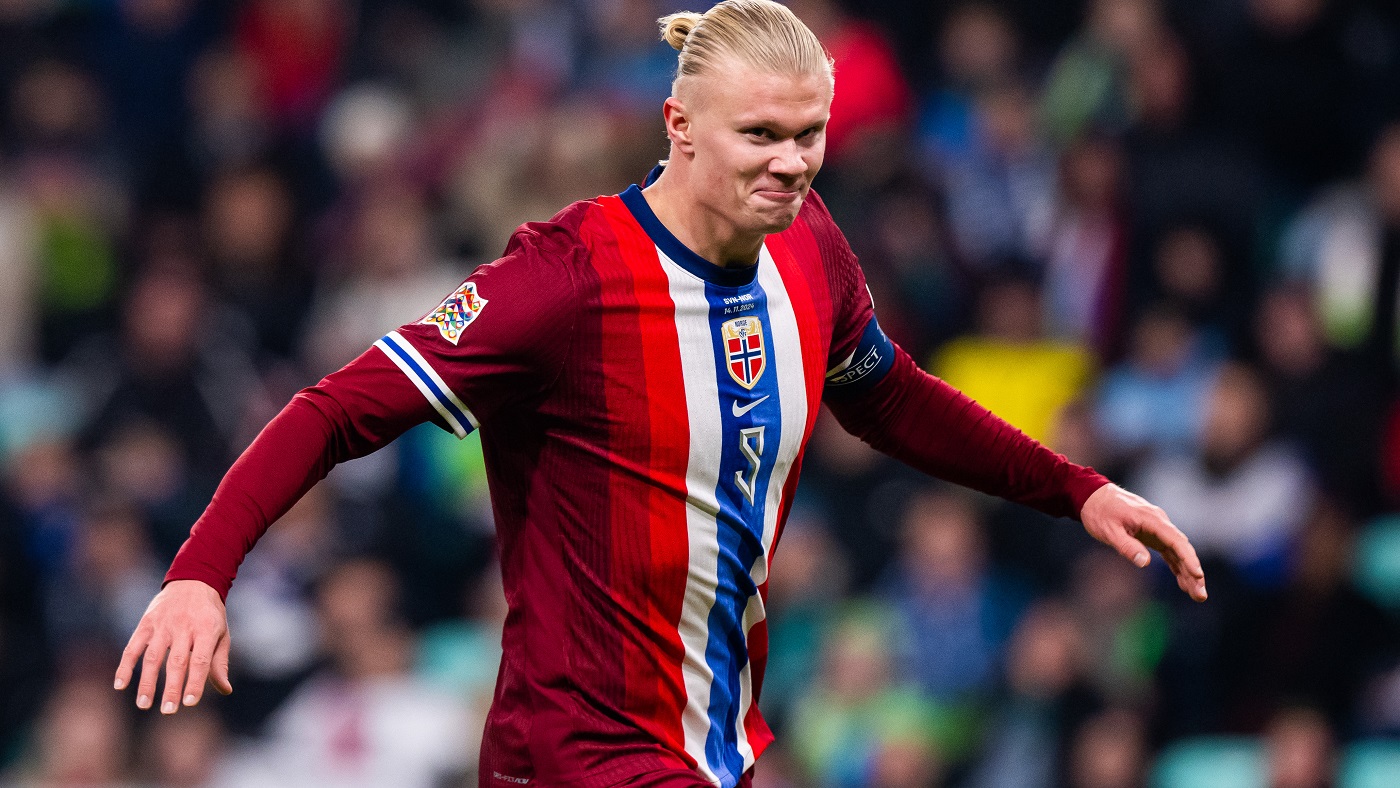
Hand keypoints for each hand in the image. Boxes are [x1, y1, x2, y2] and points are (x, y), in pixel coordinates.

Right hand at [114, 579, 232, 712]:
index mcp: (206, 629)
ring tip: (144, 705)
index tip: (190, 703)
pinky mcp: (146, 623)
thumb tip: (225, 690)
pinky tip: (120, 684)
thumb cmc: (210, 615)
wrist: (194, 581)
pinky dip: (125, 665)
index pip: (200, 660)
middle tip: (168, 711)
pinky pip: (133, 646)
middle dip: (171, 688)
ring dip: (147, 682)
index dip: (195, 682)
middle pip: (176, 662)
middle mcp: (184, 627)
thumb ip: (218, 663)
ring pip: (153, 657)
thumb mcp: (221, 634)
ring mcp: (163, 624)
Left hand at [1080, 483, 1206, 601]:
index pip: (1176, 541)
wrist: (1094, 496)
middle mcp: (1160, 523)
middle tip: (1201, 596)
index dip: (1188, 559)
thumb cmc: (1100, 512)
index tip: (1197, 575)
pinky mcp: (1153, 534)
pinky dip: (1177, 567)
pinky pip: (1170, 552)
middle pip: (1182, 549)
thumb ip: (1127, 545)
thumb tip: (1144, 562)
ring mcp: (1158, 528)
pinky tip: (1184, 583)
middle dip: (1194, 572)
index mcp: (1152, 519)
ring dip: (1188, 573)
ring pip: (1178, 552)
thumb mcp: (1109, 530)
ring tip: (1197, 596)